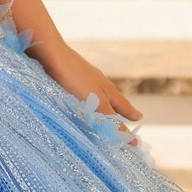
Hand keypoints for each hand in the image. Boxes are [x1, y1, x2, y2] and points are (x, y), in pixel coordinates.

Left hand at [28, 33, 143, 141]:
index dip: (130, 116)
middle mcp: (99, 82)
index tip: (139, 120)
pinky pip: (84, 90)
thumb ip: (110, 119)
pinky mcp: (70, 75)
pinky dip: (89, 98)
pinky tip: (80, 98)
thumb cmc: (75, 78)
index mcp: (107, 89)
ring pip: (99, 93)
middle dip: (121, 109)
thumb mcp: (96, 102)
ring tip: (108, 110)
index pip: (123, 106)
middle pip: (114, 98)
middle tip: (131, 115)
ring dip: (105, 104)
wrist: (51, 53)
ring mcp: (84, 77)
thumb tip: (129, 138)